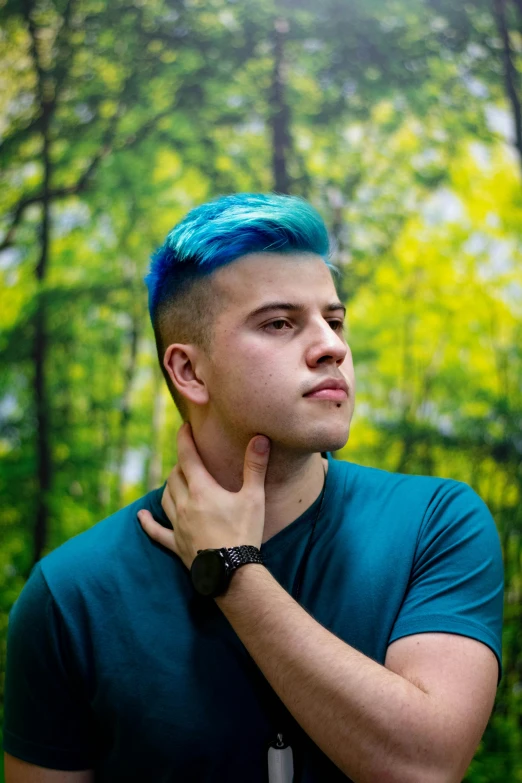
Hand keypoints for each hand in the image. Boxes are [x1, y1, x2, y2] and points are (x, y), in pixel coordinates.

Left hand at [137, 422, 270, 569]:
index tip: (184, 426)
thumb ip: (255, 466)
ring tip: (177, 479)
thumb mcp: (254, 497)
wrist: (232, 572)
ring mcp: (177, 524)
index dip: (184, 439)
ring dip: (170, 485)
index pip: (187, 456)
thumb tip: (260, 438)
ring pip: (165, 497)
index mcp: (202, 489)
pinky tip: (140, 517)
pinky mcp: (175, 544)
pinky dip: (148, 523)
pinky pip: (156, 531)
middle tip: (191, 457)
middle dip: (181, 463)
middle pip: (174, 475)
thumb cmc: (245, 533)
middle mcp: (184, 504)